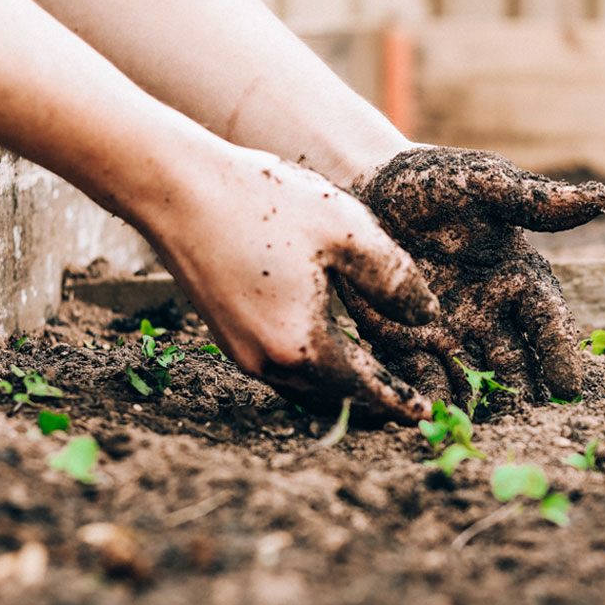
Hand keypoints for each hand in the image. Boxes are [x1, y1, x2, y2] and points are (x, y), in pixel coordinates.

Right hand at [144, 145, 438, 422]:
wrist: (176, 188)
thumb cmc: (264, 202)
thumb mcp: (347, 231)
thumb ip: (395, 280)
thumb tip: (428, 317)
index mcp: (302, 345)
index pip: (364, 389)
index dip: (399, 402)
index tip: (425, 416)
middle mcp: (267, 362)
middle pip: (334, 399)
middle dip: (373, 405)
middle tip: (407, 406)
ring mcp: (241, 352)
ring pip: (305, 389)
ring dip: (342, 391)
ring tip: (376, 385)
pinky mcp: (227, 335)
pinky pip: (282, 370)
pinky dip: (315, 372)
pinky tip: (331, 352)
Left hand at [338, 146, 604, 405]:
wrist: (368, 187)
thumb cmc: (434, 181)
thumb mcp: (482, 183)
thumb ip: (531, 199)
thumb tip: (598, 198)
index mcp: (518, 278)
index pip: (547, 321)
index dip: (559, 352)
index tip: (569, 387)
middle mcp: (490, 313)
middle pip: (514, 362)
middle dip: (522, 394)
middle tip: (528, 425)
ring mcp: (449, 332)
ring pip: (471, 378)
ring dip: (478, 406)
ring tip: (482, 434)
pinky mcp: (406, 341)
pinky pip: (421, 375)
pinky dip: (428, 397)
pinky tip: (431, 419)